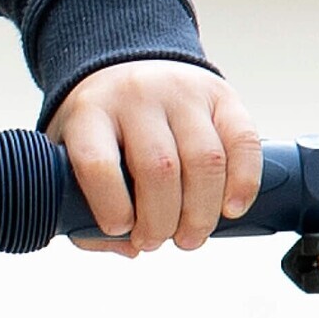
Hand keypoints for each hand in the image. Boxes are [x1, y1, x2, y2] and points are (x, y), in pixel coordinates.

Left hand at [48, 60, 261, 256]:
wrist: (129, 70)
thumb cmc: (103, 129)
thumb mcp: (74, 160)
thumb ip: (86, 212)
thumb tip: (130, 247)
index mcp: (91, 112)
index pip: (98, 163)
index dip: (112, 207)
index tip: (121, 228)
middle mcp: (137, 95)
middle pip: (160, 169)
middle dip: (162, 222)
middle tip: (158, 241)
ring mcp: (182, 91)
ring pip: (205, 162)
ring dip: (202, 214)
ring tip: (192, 235)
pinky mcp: (221, 96)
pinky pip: (242, 142)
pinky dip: (244, 183)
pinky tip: (231, 209)